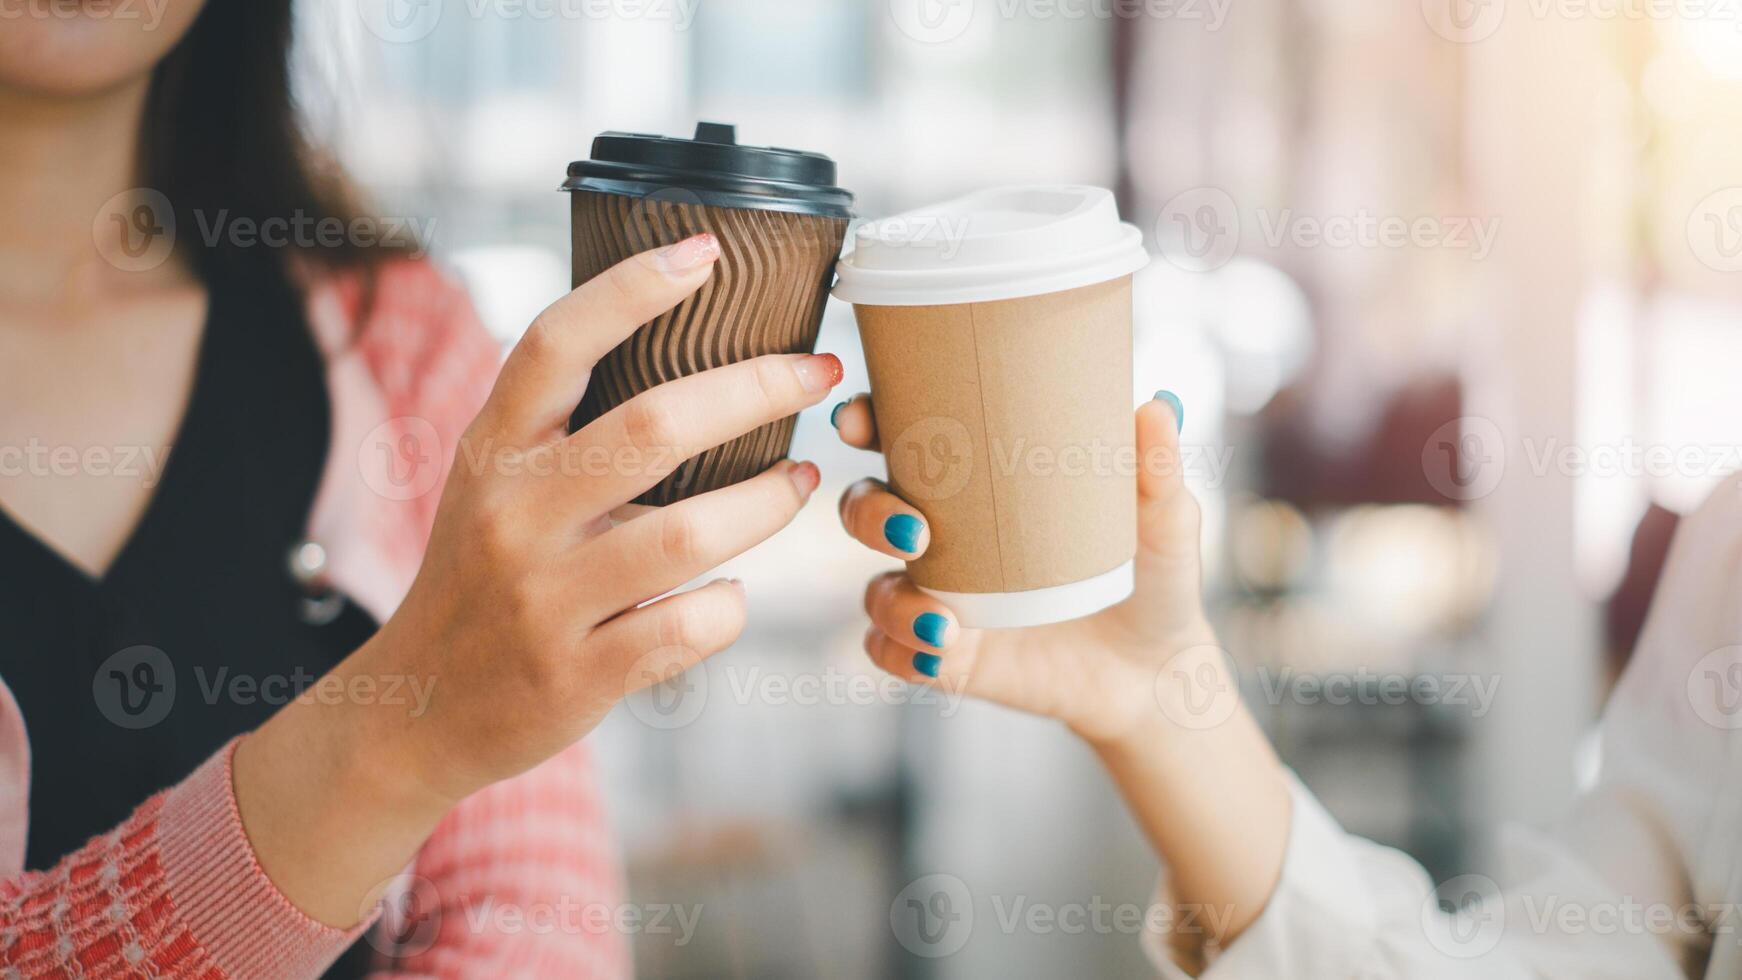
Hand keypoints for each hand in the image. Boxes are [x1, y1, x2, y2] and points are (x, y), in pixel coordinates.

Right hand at [236, 233, 843, 925]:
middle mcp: (513, 514)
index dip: (633, 288)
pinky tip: (730, 592)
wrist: (417, 707)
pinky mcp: (579, 674)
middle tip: (818, 373)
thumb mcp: (494, 485)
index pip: (557, 342)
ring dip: (769, 502)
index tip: (707, 252)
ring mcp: (545, 599)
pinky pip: (691, 625)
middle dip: (756, 389)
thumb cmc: (483, 577)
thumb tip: (693, 354)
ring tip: (801, 480)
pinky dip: (730, 605)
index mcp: (492, 450)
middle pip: (653, 426)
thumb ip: (563, 428)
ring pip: (690, 533)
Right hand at [834, 390, 1214, 745]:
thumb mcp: (1164, 523)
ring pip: (875, 589)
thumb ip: (1156, 473)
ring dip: (892, 600)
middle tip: (916, 532)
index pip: (902, 441)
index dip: (865, 422)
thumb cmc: (1152, 577)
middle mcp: (944, 539)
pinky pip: (891, 653)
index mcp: (978, 487)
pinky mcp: (947, 658)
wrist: (1156, 671)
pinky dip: (901, 652)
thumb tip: (1155, 410)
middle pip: (864, 509)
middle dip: (869, 514)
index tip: (859, 419)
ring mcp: (939, 599)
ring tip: (944, 619)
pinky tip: (937, 652)